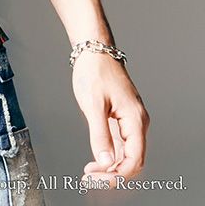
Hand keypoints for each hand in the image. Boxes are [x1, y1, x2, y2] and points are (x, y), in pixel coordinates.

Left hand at [71, 51, 149, 189]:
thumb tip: (105, 162)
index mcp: (135, 119)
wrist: (94, 50)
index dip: (116, 174)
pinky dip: (110, 156)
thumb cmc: (94, 71)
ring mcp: (130, 121)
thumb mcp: (92, 104)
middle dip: (113, 174)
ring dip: (111, 167)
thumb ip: (99, 134)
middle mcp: (137, 122)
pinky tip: (96, 161)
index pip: (134, 160)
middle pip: (133, 160)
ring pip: (127, 154)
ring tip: (90, 172)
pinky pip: (122, 145)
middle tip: (90, 177)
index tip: (95, 176)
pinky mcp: (122, 119)